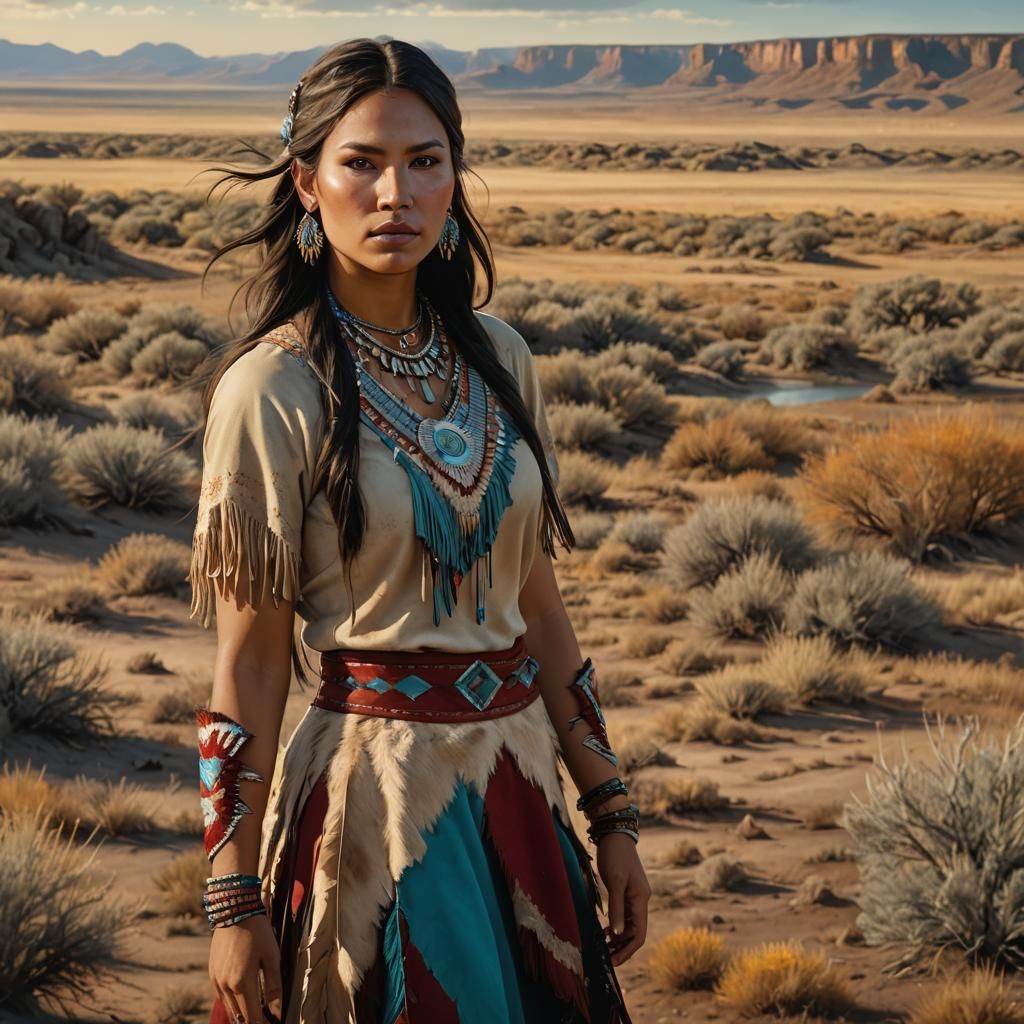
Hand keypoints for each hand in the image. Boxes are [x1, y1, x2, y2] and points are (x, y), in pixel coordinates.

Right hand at [209, 913, 283, 1023]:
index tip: (272, 1023)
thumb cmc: (258, 932)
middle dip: (253, 1021)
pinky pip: (222, 997)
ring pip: (229, 1009)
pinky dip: (233, 1003)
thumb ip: (275, 987)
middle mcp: (225, 986)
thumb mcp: (272, 957)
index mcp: (242, 983)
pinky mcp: (212, 974)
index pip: (251, 1017)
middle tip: (267, 1018)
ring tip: (258, 1012)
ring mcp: (216, 981)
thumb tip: (277, 1013)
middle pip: (239, 1017)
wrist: (234, 910)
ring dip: (242, 1014)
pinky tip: (244, 999)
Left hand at [595, 833, 650, 965]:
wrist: (614, 833)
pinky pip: (623, 915)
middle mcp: (640, 900)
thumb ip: (617, 908)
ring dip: (618, 938)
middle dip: (622, 947)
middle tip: (606, 959)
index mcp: (641, 899)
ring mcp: (633, 895)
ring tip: (603, 948)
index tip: (613, 962)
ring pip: (628, 925)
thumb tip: (617, 934)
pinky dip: (615, 925)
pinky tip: (604, 931)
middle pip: (634, 932)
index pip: (639, 934)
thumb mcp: (614, 881)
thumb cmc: (615, 855)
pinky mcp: (625, 891)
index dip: (628, 950)